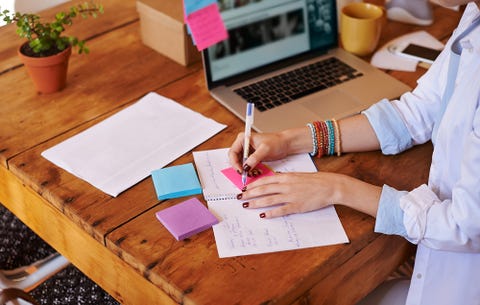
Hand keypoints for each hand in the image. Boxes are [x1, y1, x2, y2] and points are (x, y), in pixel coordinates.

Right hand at [228, 127, 311, 173]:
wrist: (285, 144)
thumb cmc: (276, 142)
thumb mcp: (265, 149)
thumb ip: (254, 158)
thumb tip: (246, 166)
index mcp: (243, 139)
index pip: (233, 152)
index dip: (235, 163)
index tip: (241, 170)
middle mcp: (243, 144)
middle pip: (235, 159)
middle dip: (240, 168)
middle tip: (247, 174)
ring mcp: (247, 151)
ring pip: (241, 164)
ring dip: (246, 170)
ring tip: (254, 173)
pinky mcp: (252, 157)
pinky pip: (247, 166)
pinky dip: (250, 170)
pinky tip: (257, 171)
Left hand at [238, 171, 381, 217]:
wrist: (329, 186)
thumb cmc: (315, 181)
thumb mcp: (298, 175)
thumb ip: (285, 177)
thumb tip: (275, 178)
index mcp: (286, 177)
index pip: (264, 180)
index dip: (253, 185)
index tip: (244, 188)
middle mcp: (286, 186)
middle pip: (263, 190)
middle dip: (249, 194)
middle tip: (239, 198)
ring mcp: (290, 196)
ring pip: (268, 200)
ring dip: (255, 203)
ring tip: (246, 206)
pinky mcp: (296, 206)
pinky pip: (280, 210)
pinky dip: (270, 213)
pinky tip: (263, 215)